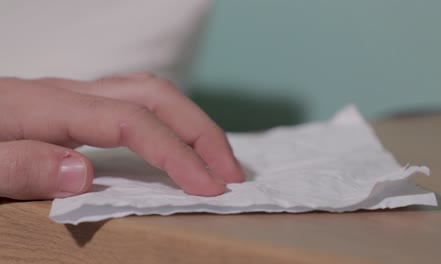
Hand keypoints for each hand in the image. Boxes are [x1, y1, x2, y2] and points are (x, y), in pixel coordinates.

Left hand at [0, 73, 243, 199]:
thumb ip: (19, 165)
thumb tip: (86, 173)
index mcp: (45, 106)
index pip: (132, 121)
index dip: (177, 153)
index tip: (209, 189)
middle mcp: (68, 92)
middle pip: (155, 94)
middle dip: (201, 132)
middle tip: (231, 172)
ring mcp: (74, 95)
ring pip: (151, 91)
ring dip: (192, 122)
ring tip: (217, 158)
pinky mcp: (76, 105)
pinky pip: (137, 102)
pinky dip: (170, 121)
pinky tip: (178, 144)